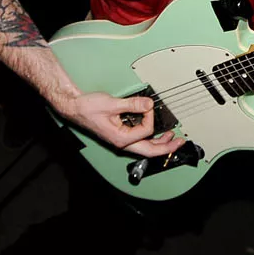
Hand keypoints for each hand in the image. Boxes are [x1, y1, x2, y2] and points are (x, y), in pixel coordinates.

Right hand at [55, 91, 184, 157]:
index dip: (150, 117)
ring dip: (160, 143)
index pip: (145, 131)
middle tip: (180, 142)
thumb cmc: (87, 108)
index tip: (147, 105)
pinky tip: (155, 131)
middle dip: (167, 147)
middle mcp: (122, 143)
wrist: (74, 107)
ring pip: (145, 146)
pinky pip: (139, 139)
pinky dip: (150, 136)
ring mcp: (122, 140)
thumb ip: (132, 104)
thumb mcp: (112, 104)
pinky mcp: (120, 134)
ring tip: (172, 138)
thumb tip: (148, 104)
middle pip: (149, 150)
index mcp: (121, 139)